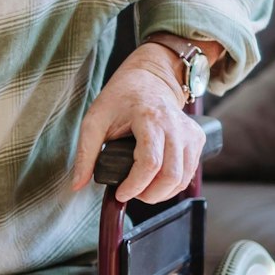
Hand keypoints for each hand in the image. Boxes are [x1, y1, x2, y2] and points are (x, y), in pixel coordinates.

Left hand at [67, 46, 206, 203]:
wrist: (148, 79)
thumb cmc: (119, 99)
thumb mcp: (94, 121)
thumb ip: (85, 154)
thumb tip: (77, 185)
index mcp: (149, 118)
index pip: (150, 163)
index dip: (136, 185)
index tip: (121, 194)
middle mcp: (175, 126)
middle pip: (171, 175)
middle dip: (150, 195)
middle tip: (131, 195)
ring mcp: (190, 132)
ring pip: (183, 177)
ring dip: (162, 193)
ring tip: (142, 190)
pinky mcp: (197, 138)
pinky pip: (190, 172)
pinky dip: (173, 184)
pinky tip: (156, 182)